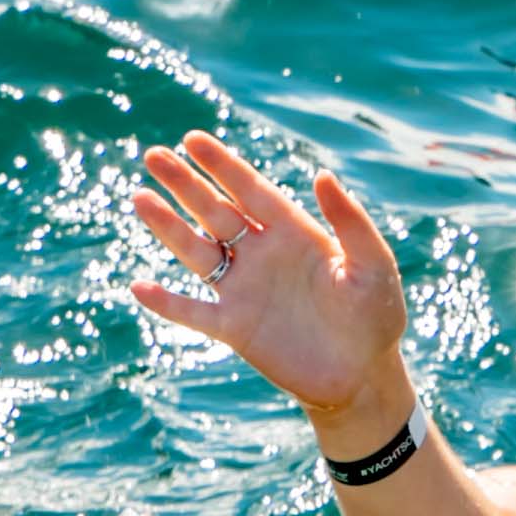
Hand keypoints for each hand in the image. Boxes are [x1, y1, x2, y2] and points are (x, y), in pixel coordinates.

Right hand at [132, 136, 409, 435]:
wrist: (363, 376)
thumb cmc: (376, 316)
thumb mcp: (373, 266)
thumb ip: (351, 222)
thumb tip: (323, 174)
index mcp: (294, 233)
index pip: (251, 191)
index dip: (222, 166)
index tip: (192, 140)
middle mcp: (262, 255)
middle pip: (215, 212)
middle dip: (185, 185)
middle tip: (154, 156)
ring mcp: (245, 290)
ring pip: (197, 251)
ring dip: (168, 227)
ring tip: (140, 198)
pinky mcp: (235, 327)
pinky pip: (193, 312)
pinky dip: (167, 303)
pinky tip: (139, 287)